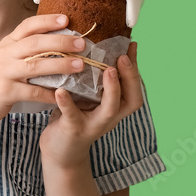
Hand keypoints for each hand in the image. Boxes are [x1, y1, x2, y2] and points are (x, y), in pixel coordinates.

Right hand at [0, 14, 88, 127]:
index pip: (28, 26)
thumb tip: (59, 42)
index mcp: (8, 43)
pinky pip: (33, 92)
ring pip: (36, 65)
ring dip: (60, 65)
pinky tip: (63, 95)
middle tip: (82, 44)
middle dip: (61, 42)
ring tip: (79, 65)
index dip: (47, 21)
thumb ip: (27, 50)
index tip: (66, 19)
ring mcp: (5, 72)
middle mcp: (6, 54)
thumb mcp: (7, 58)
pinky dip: (50, 94)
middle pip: (35, 43)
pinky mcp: (6, 91)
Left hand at [39, 41, 144, 167]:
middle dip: (130, 78)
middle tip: (123, 57)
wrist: (60, 150)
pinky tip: (61, 90)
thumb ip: (95, 80)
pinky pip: (72, 115)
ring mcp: (94, 124)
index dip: (135, 68)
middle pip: (131, 99)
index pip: (134, 87)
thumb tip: (97, 49)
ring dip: (112, 89)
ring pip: (110, 109)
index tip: (132, 45)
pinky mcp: (74, 130)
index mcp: (115, 106)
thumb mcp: (88, 97)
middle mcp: (110, 116)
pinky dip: (68, 103)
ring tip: (108, 71)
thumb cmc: (75, 116)